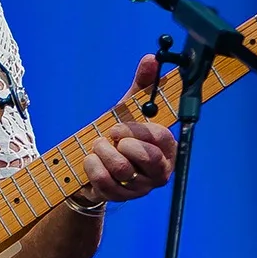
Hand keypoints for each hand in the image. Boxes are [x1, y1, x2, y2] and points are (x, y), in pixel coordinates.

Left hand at [79, 55, 177, 203]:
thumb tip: (151, 59)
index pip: (161, 138)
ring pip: (123, 170)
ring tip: (97, 147)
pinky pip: (106, 184)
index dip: (137, 130)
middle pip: (147, 158)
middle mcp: (159, 171)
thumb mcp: (129, 108)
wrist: (95, 164)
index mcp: (167, 148)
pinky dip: (92, 168)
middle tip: (110, 137)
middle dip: (122, 144)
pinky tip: (90, 161)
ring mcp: (140, 188)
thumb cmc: (119, 134)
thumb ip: (143, 85)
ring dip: (103, 153)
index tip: (118, 127)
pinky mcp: (121, 198)